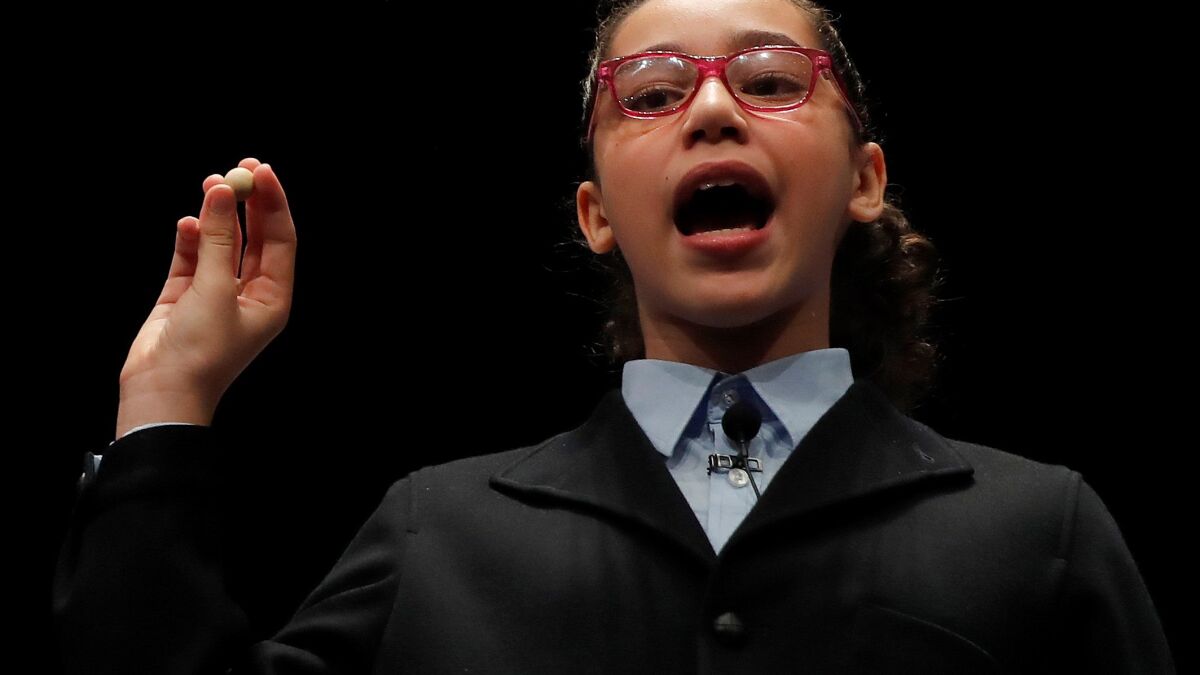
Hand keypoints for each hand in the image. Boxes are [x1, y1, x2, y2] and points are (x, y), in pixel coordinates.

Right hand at [115, 158, 296, 438]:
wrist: (161, 391)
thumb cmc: (200, 351)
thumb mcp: (214, 290)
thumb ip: (218, 240)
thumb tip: (222, 192)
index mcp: (272, 298)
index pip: (280, 240)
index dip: (272, 204)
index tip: (262, 171)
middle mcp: (248, 293)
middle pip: (254, 237)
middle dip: (248, 203)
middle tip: (240, 167)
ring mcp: (215, 293)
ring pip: (221, 243)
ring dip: (217, 215)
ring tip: (210, 183)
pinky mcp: (183, 296)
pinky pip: (190, 258)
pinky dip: (190, 238)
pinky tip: (188, 220)